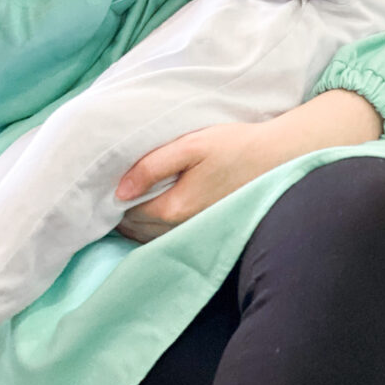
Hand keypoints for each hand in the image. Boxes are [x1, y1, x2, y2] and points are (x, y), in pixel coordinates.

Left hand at [115, 122, 270, 242]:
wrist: (276, 157)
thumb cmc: (234, 146)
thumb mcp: (191, 145)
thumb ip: (152, 166)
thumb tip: (119, 191)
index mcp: (175, 208)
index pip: (127, 213)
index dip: (113, 199)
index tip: (108, 181)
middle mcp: (182, 229)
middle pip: (136, 230)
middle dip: (121, 214)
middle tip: (114, 190)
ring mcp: (196, 234)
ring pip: (150, 238)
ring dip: (136, 223)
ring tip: (132, 199)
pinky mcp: (207, 231)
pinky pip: (168, 238)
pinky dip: (154, 228)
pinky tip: (156, 208)